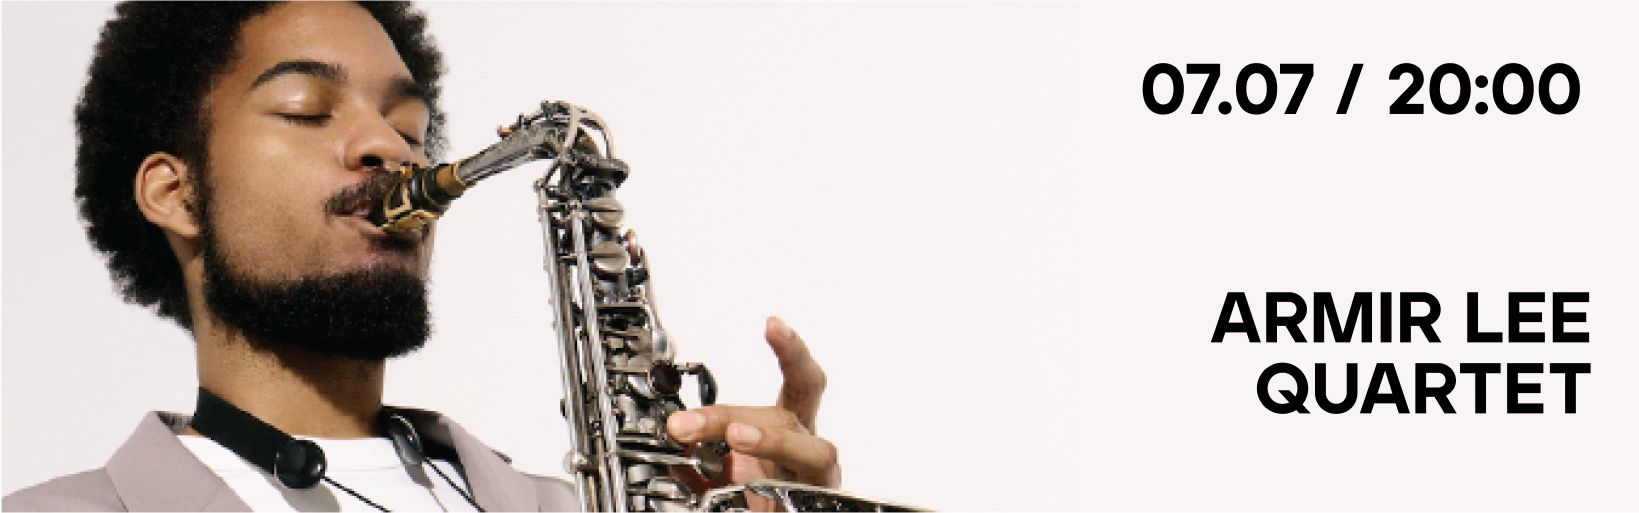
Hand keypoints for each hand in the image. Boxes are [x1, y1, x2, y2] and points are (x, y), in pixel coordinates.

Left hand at [666, 316, 840, 495]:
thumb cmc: (757, 501)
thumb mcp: (718, 476)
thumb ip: (698, 460)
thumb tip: (673, 446)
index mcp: (784, 431)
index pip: (798, 382)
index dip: (790, 351)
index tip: (773, 324)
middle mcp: (806, 450)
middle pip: (788, 413)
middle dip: (734, 412)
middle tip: (687, 426)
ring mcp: (816, 479)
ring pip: (814, 449)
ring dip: (771, 440)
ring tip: (736, 439)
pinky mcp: (820, 502)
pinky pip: (811, 489)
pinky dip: (780, 489)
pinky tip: (761, 492)